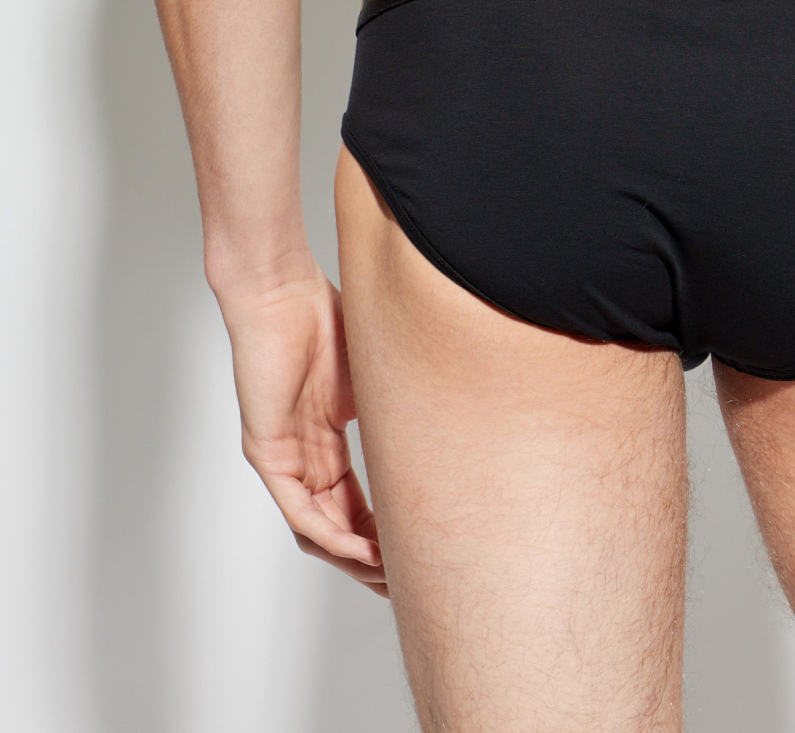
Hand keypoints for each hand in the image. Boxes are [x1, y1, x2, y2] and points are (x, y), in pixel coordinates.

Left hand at [219, 268, 387, 593]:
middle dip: (372, 557)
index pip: (354, 502)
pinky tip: (361, 549)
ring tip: (389, 574)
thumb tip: (451, 401)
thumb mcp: (375, 371)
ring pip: (317, 529)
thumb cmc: (323, 315)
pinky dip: (331, 535)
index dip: (384, 529)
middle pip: (337, 525)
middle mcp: (302, 457)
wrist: (279, 290)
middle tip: (406, 580)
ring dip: (353, 556)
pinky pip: (299, 511)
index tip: (416, 547)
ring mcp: (283, 458)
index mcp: (324, 441)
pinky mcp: (268, 453)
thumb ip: (398, 401)